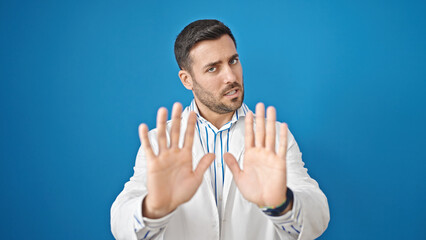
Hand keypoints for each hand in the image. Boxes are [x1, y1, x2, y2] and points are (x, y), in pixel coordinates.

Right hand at [139, 103, 214, 218]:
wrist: (167, 204)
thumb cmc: (182, 193)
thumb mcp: (196, 179)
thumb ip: (202, 165)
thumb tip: (213, 153)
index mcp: (186, 156)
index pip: (189, 137)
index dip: (191, 125)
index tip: (193, 113)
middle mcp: (174, 154)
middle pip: (175, 132)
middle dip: (177, 119)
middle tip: (177, 104)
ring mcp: (163, 157)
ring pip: (163, 137)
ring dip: (162, 123)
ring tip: (162, 110)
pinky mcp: (153, 163)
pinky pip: (149, 149)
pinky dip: (145, 138)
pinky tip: (143, 127)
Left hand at [224, 103, 289, 209]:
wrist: (266, 201)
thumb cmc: (254, 191)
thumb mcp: (239, 177)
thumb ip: (233, 165)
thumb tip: (224, 154)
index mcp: (250, 155)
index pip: (249, 136)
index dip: (249, 124)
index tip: (248, 112)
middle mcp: (261, 153)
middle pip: (260, 132)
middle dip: (260, 118)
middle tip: (260, 104)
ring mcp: (271, 156)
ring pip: (270, 135)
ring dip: (271, 122)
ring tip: (271, 109)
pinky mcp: (280, 162)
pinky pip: (281, 147)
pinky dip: (282, 136)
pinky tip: (283, 125)